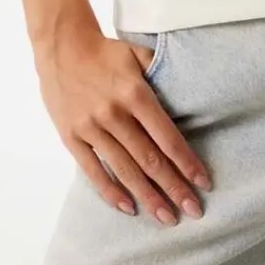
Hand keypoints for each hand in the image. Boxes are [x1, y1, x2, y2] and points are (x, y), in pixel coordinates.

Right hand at [34, 25, 212, 223]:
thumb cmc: (105, 52)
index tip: (203, 183)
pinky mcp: (71, 137)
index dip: (186, 162)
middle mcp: (115, 114)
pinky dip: (110, 191)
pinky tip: (128, 208)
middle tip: (193, 212)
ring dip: (147, 196)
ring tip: (166, 218)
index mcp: (135, 93)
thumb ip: (162, 73)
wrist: (61, 46)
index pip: (167, 137)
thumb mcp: (137, 54)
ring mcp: (91, 128)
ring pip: (124, 170)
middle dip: (173, 188)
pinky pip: (93, 170)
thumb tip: (189, 93)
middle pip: (149, 159)